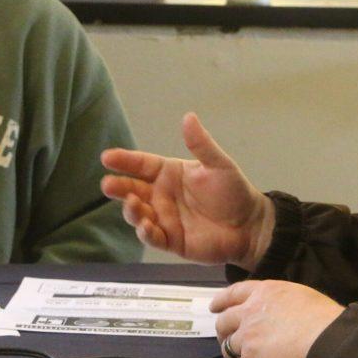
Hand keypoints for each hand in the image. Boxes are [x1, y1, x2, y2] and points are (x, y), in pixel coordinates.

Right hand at [100, 113, 273, 269]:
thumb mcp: (219, 165)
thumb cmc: (234, 192)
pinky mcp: (171, 240)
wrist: (250, 226)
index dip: (125, 160)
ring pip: (138, 213)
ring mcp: (164, 218)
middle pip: (132, 189)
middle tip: (108, 185)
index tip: (107, 157)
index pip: (142, 164)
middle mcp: (162, 195)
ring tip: (132, 204)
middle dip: (119, 187)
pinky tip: (145, 226)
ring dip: (131, 210)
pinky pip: (152, 237)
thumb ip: (201, 144)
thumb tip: (188, 117)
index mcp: (170, 173)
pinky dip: (145, 232)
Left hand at [212, 280, 344, 357]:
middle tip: (228, 338)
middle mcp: (250, 313)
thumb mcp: (300, 296)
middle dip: (223, 331)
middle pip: (224, 322)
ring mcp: (248, 339)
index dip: (221, 300)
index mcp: (263, 293)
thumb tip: (276, 313)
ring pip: (228, 348)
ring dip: (234, 354)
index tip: (214, 307)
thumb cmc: (324, 319)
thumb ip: (279, 302)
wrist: (328, 344)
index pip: (233, 293)